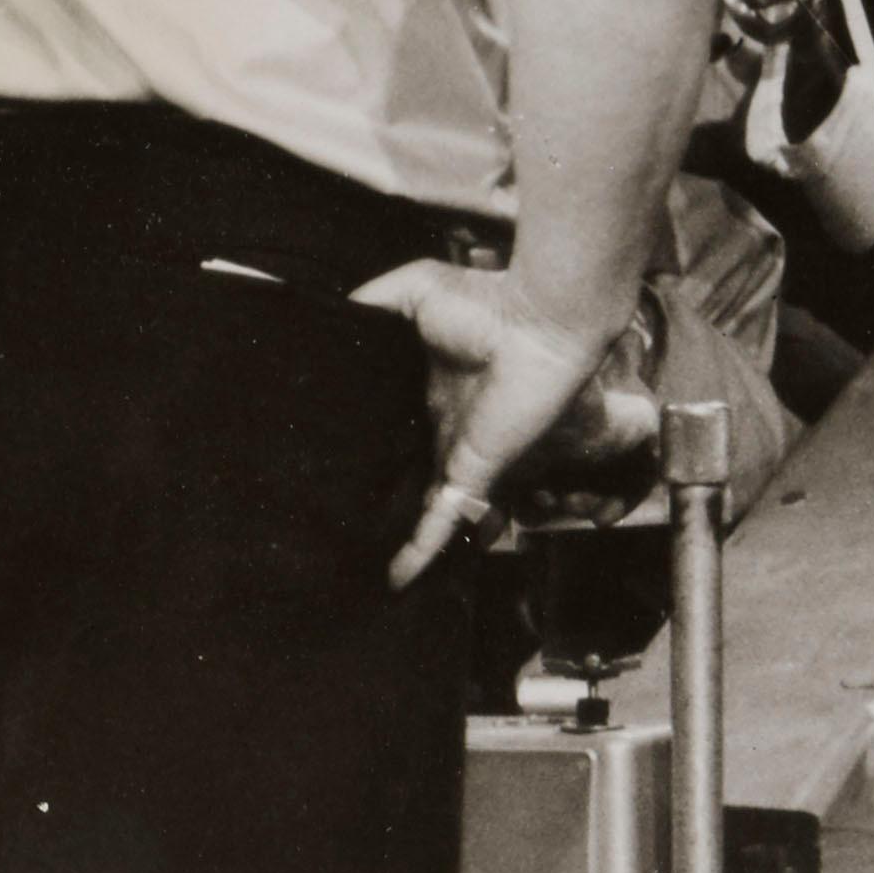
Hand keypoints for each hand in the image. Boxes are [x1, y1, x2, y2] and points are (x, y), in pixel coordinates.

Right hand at [351, 259, 637, 584]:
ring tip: (367, 575)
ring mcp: (463, 456)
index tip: (342, 472)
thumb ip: (371, 303)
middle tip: (348, 535)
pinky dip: (422, 551)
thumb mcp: (413, 292)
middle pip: (416, 480)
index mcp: (435, 395)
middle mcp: (449, 431)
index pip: (404, 436)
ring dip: (406, 541)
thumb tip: (331, 313)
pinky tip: (397, 580)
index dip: (379, 455)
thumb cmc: (490, 299)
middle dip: (390, 508)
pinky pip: (445, 519)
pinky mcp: (474, 471)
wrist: (541, 317)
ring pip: (430, 511)